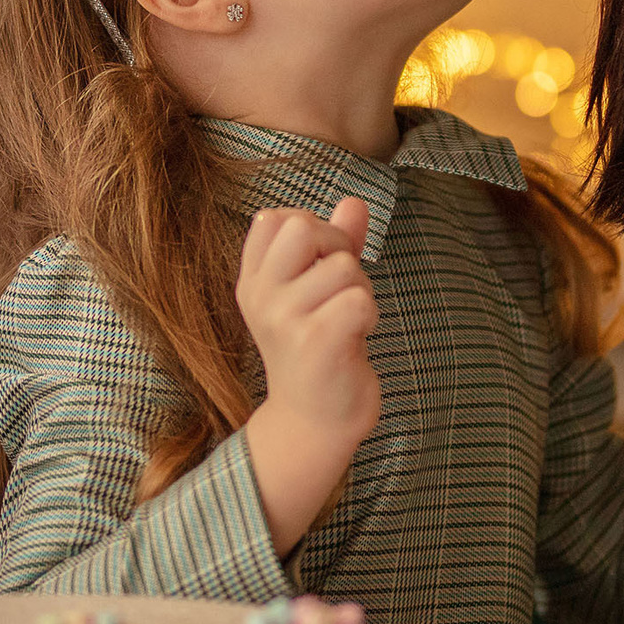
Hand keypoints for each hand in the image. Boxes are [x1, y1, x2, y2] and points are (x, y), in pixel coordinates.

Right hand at [237, 197, 380, 438]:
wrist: (315, 422)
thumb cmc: (319, 348)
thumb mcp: (318, 289)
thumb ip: (335, 243)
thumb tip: (354, 201)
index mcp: (253, 281)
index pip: (273, 218)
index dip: (310, 228)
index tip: (318, 265)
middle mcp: (261, 297)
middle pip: (303, 228)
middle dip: (338, 248)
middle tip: (341, 287)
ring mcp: (284, 319)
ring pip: (344, 267)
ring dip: (361, 289)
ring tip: (347, 321)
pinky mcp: (315, 342)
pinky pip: (360, 300)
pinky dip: (370, 315)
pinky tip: (356, 338)